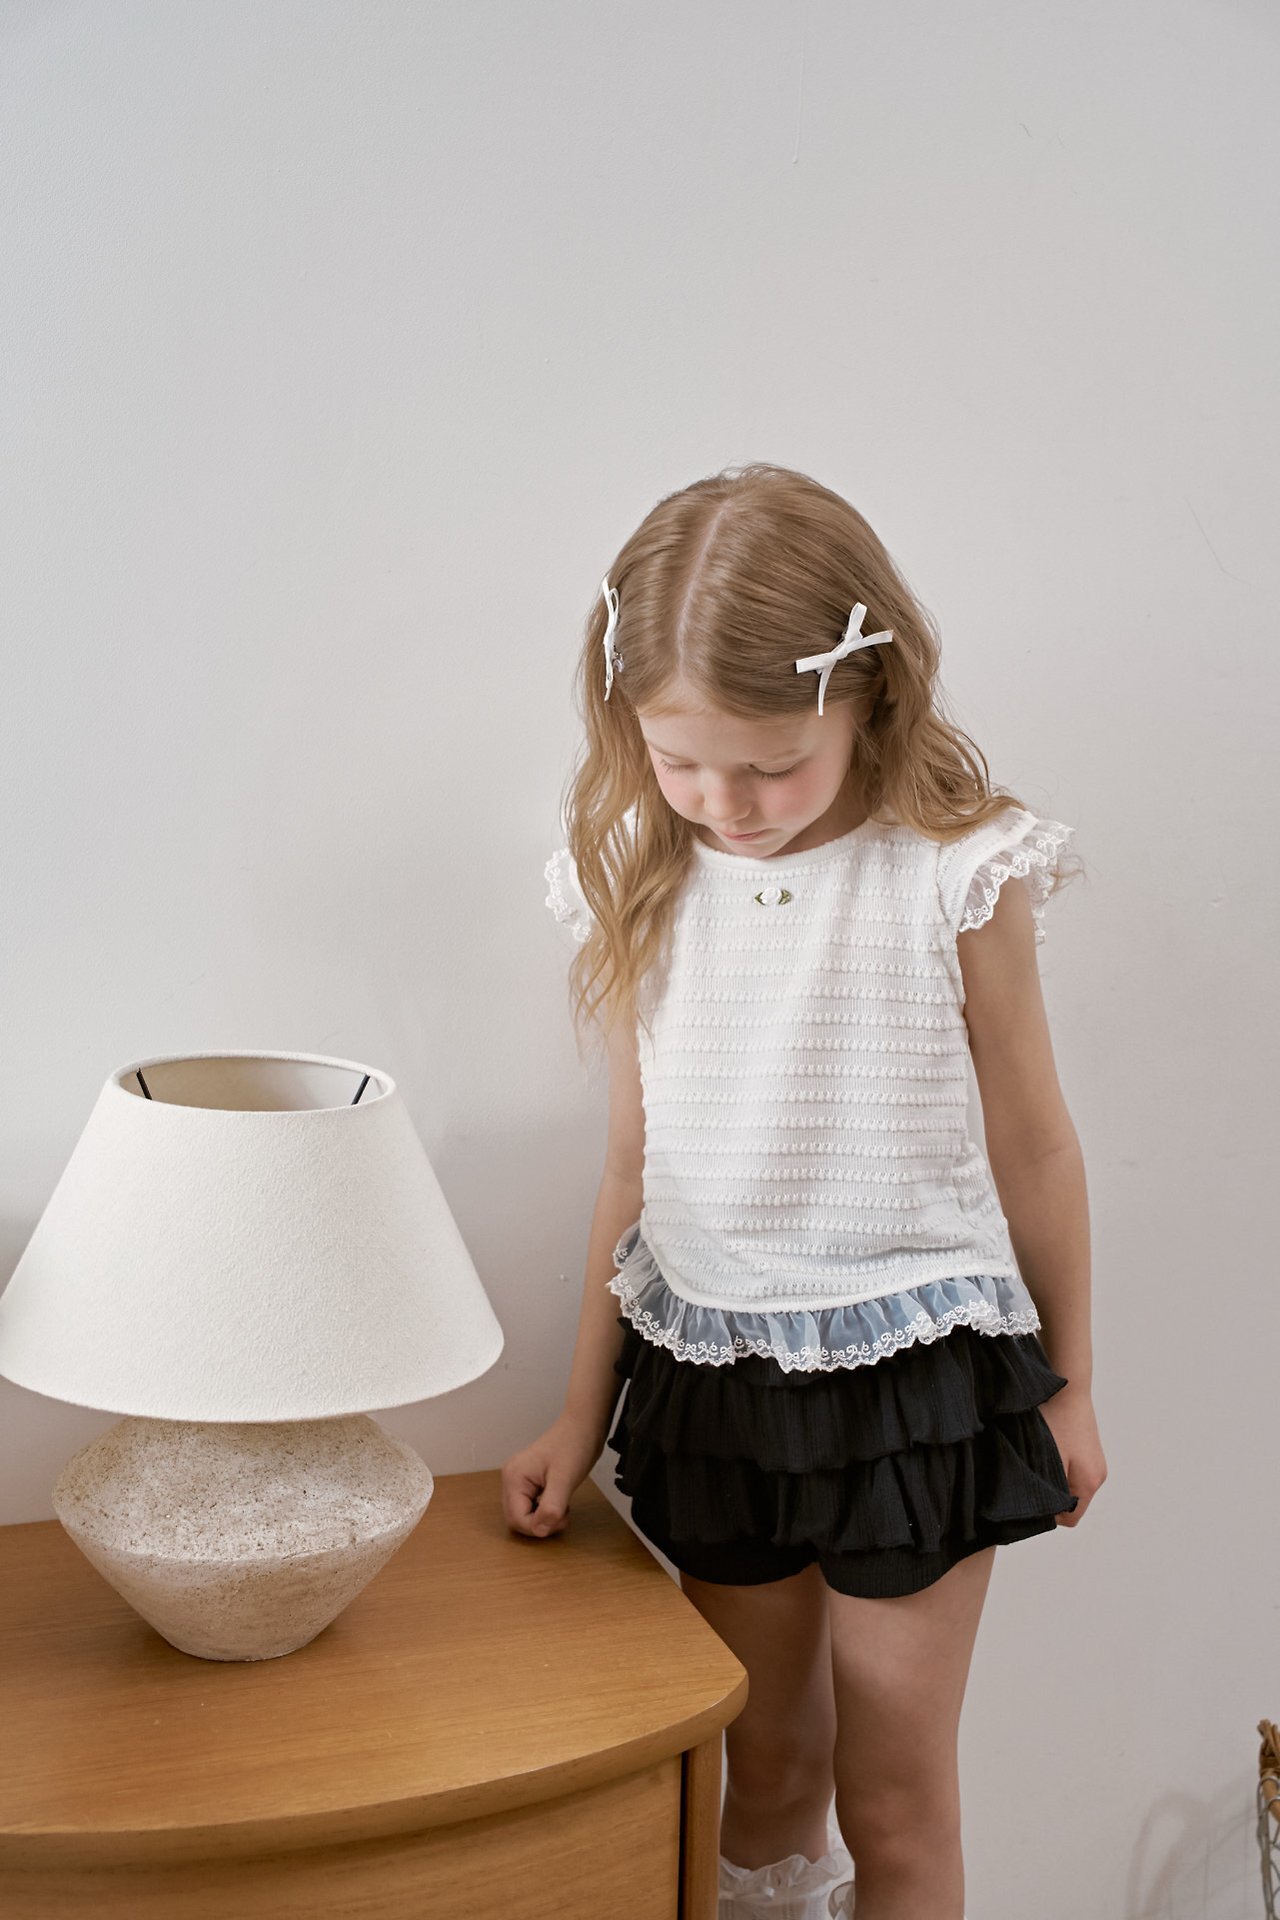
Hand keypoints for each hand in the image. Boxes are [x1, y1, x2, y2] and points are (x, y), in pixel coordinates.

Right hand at [501, 1411, 607, 1538]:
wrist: (584, 1425)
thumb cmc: (574, 1445)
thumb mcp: (564, 1480)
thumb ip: (551, 1508)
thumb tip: (539, 1531)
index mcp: (514, 1477)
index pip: (516, 1519)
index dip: (538, 1527)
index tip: (561, 1520)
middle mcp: (511, 1478)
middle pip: (516, 1519)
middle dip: (540, 1524)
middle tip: (563, 1516)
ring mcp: (519, 1479)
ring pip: (523, 1514)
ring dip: (542, 1519)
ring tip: (563, 1509)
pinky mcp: (530, 1480)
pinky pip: (530, 1505)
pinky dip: (544, 1511)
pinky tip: (559, 1504)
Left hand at [1040, 1382, 1106, 1525]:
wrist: (1067, 1385)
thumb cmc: (1054, 1420)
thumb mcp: (1045, 1460)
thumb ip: (1047, 1490)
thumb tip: (1041, 1511)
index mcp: (1090, 1482)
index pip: (1070, 1518)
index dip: (1049, 1514)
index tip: (1032, 1495)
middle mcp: (1099, 1475)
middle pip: (1072, 1503)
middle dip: (1052, 1495)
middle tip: (1032, 1476)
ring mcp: (1096, 1461)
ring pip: (1072, 1485)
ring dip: (1055, 1479)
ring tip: (1039, 1459)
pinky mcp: (1090, 1449)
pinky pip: (1074, 1470)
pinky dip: (1061, 1466)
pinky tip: (1049, 1449)